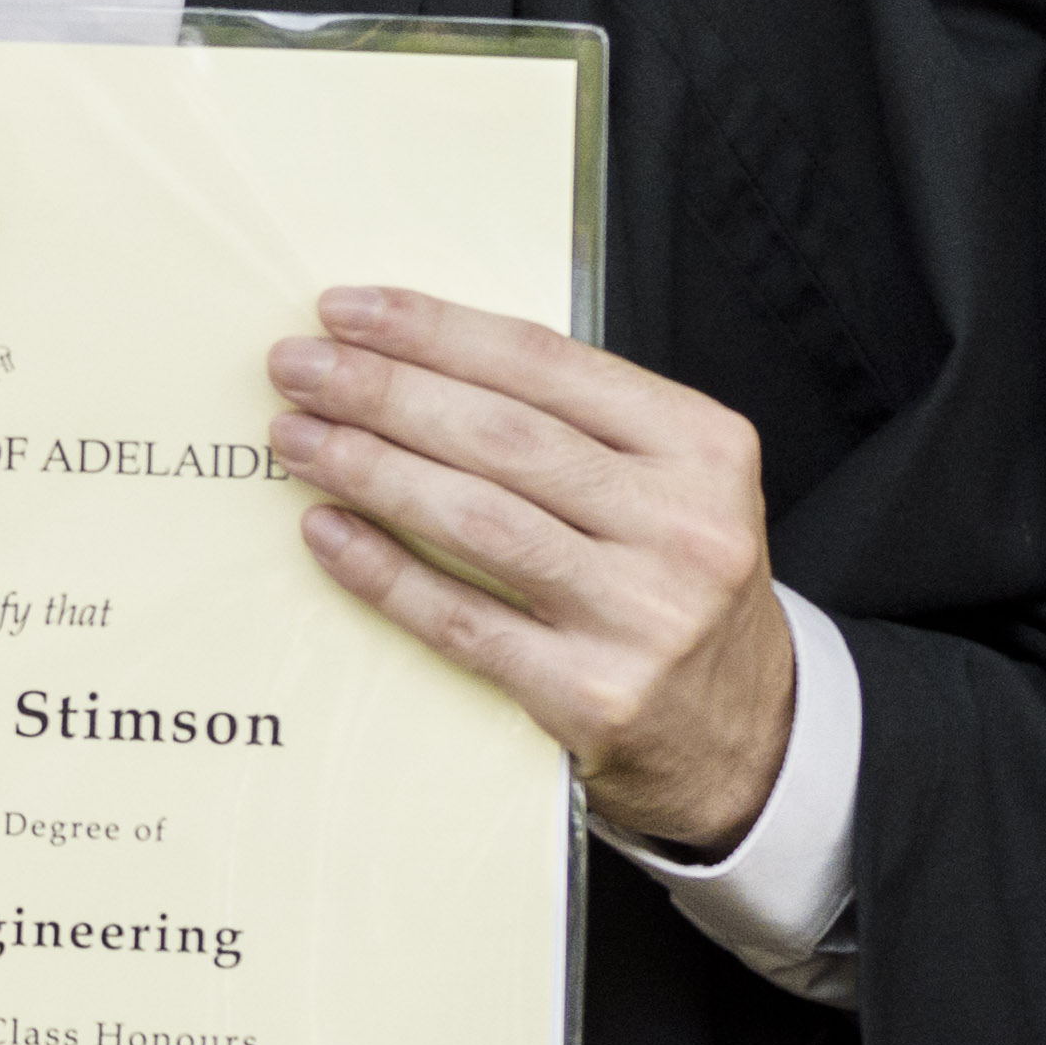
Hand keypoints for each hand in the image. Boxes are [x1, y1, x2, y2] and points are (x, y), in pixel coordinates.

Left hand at [263, 287, 793, 858]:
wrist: (751, 733)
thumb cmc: (678, 582)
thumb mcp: (670, 481)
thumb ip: (574, 421)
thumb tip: (412, 359)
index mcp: (702, 446)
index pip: (545, 362)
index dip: (433, 330)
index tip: (344, 310)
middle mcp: (681, 525)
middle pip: (500, 435)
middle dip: (382, 391)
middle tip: (296, 367)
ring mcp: (641, 615)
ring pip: (474, 520)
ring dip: (368, 468)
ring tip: (294, 437)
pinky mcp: (592, 694)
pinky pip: (461, 620)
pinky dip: (382, 572)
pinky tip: (325, 530)